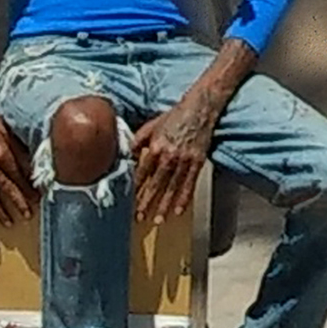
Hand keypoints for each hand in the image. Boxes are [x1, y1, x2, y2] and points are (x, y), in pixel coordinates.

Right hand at [0, 96, 33, 225]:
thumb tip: (33, 163)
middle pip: (7, 188)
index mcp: (1, 151)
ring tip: (11, 222)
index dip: (29, 188)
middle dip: (19, 203)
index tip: (38, 198)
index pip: (19, 175)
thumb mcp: (6, 130)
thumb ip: (19, 148)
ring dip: (2, 210)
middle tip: (28, 215)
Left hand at [135, 82, 227, 225]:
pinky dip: (184, 198)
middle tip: (139, 218)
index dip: (135, 189)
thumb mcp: (151, 125)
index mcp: (155, 146)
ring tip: (157, 220)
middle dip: (147, 202)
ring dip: (164, 205)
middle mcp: (169, 155)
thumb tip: (126, 157)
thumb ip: (137, 141)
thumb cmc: (174, 116)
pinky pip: (190, 183)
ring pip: (172, 187)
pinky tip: (178, 211)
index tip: (128, 202)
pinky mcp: (198, 160)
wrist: (199, 107)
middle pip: (155, 184)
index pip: (142, 173)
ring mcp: (184, 159)